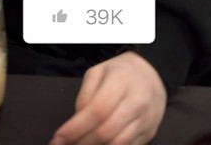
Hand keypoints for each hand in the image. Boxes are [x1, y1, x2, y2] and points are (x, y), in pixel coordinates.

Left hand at [51, 50, 166, 144]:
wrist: (152, 75)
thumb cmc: (120, 74)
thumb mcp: (98, 73)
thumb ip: (84, 96)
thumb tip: (75, 122)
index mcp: (122, 82)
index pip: (97, 111)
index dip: (75, 128)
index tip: (58, 138)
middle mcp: (137, 102)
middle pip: (106, 131)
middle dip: (82, 142)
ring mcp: (146, 119)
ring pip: (118, 144)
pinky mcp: (150, 133)